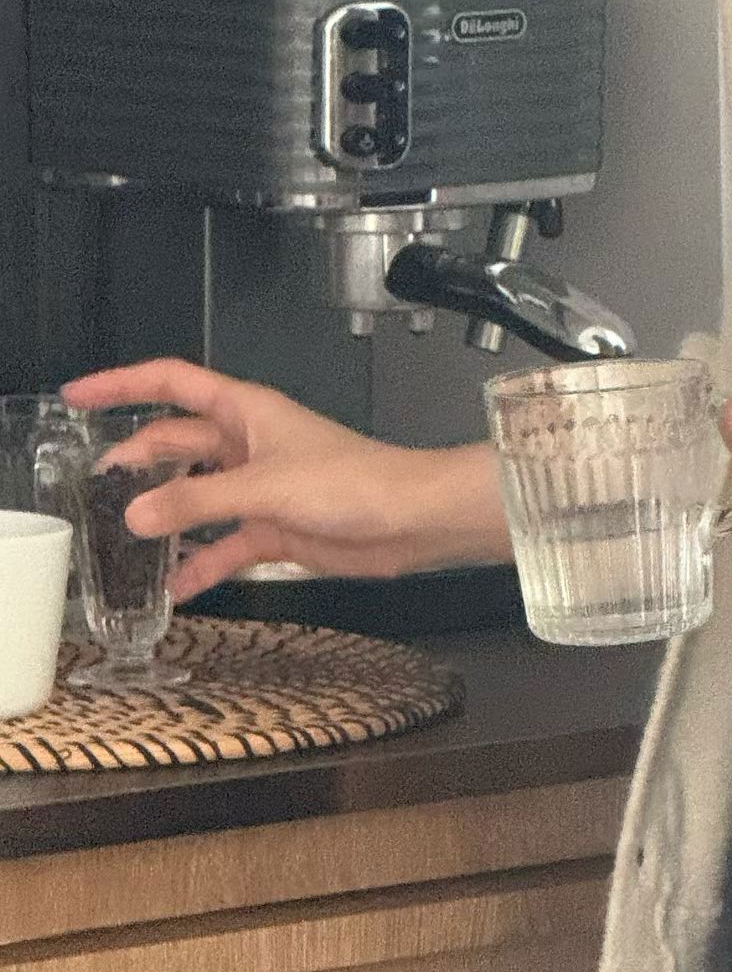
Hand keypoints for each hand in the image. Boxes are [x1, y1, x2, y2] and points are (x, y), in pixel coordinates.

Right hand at [62, 359, 509, 600]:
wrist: (411, 520)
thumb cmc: (357, 482)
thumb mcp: (266, 487)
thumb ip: (197, 500)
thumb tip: (136, 513)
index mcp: (246, 412)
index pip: (172, 384)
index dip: (123, 384)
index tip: (79, 395)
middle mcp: (249, 445)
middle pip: (176, 443)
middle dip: (135, 460)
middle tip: (94, 484)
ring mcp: (260, 487)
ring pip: (196, 496)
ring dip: (164, 515)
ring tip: (121, 537)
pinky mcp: (275, 527)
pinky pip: (224, 544)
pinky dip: (200, 564)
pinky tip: (175, 587)